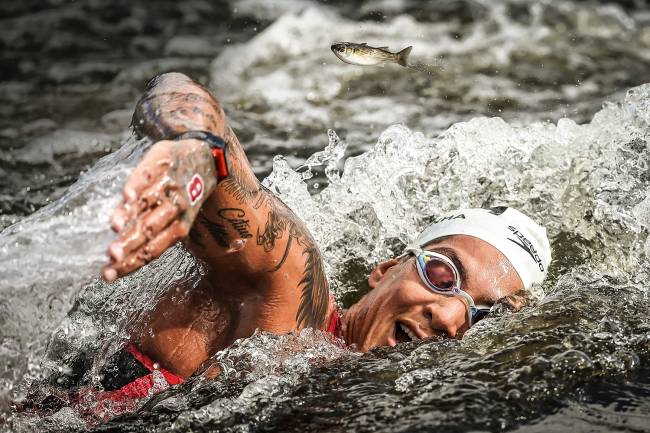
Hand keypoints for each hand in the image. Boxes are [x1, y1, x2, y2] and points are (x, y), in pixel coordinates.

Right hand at [103, 139, 216, 281]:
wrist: (204, 159)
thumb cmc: (182, 195)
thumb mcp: (176, 217)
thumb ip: (152, 233)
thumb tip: (119, 255)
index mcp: (179, 227)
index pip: (152, 250)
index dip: (131, 263)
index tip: (108, 275)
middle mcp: (176, 208)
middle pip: (150, 229)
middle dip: (130, 243)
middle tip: (111, 254)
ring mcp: (169, 186)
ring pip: (149, 204)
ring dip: (131, 215)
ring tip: (114, 226)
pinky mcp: (163, 164)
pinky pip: (149, 176)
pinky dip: (138, 185)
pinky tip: (127, 195)